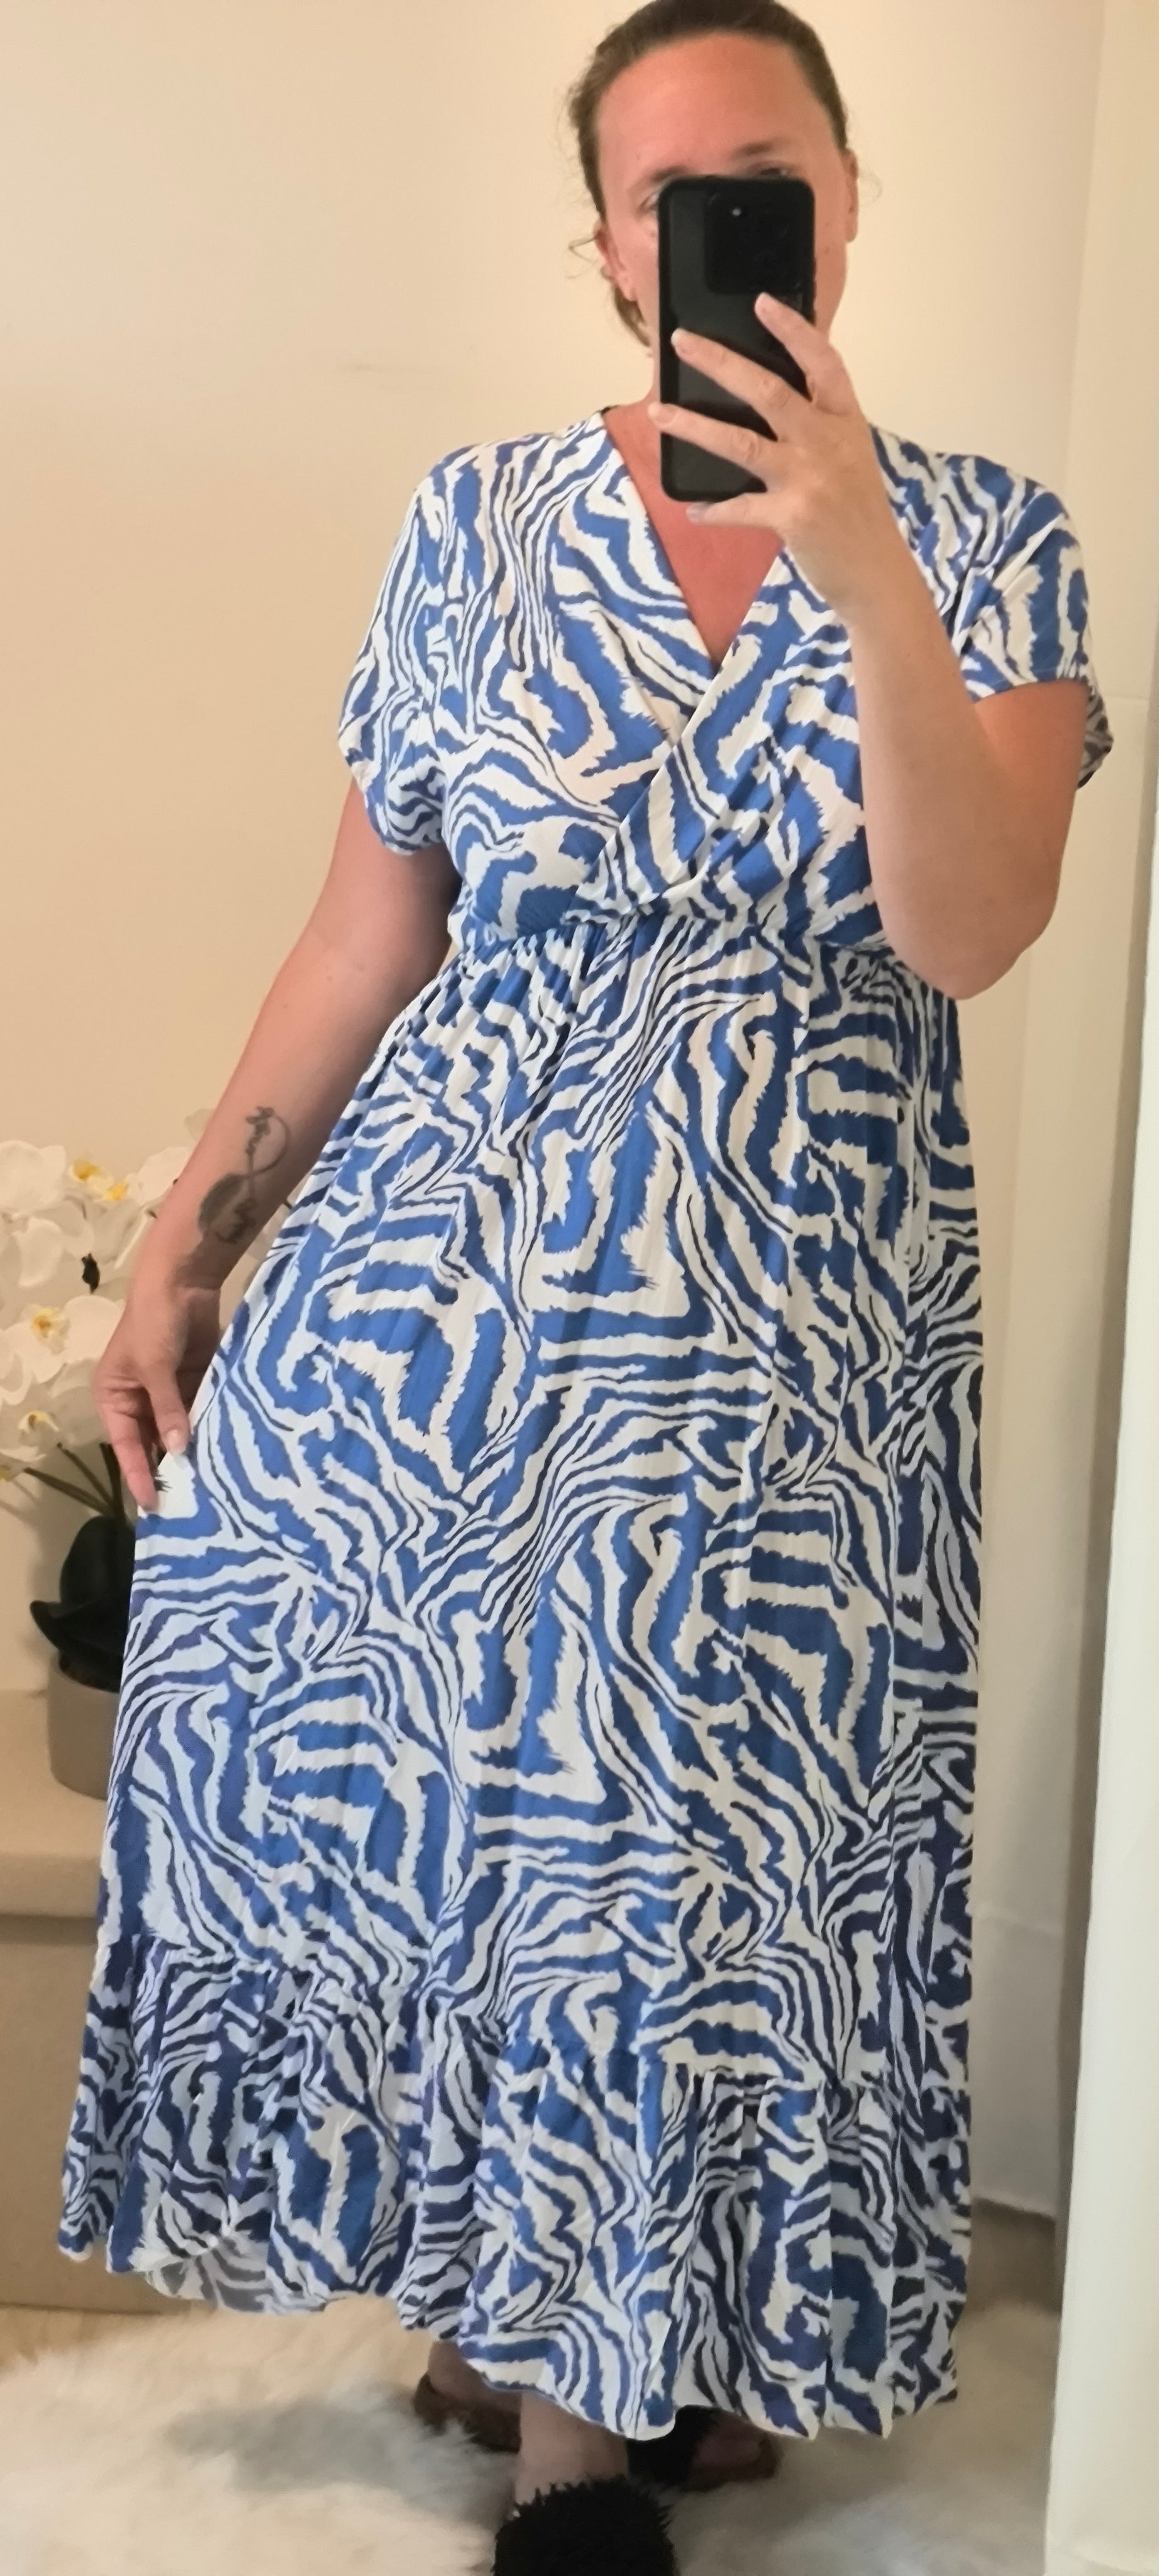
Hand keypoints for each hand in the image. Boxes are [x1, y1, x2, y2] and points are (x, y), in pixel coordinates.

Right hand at [93, 1271, 221, 1512]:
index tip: (153, 1506)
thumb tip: (180, 1450)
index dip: (139, 1475)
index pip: (126, 1445)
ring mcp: (169, 1390)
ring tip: (213, 1484)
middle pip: (154, 1441)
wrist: (182, 1279)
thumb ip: (168, 1409)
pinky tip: (226, 1450)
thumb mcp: (155, 1367)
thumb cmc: (154, 1322)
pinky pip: (200, 1411)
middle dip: (171, 1467)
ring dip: (194, 1449)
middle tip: (191, 1504)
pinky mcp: (195, 1381)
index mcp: (114, 1396)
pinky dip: (210, 1427)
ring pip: (180, 1429)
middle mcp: (139, 1398)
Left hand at [647, 295, 906, 625]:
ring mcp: (809, 479)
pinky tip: (693, 508)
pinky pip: (739, 508)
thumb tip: (765, 398)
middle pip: (768, 391)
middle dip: (721, 363)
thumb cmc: (858, 513)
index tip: (760, 303)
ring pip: (742, 443)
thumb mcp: (850, 456)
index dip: (793, 330)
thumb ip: (817, 426)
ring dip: (695, 427)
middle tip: (683, 342)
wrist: (876, 573)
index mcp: (844, 420)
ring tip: (659, 413)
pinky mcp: (791, 517)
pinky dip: (713, 509)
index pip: (821, 362)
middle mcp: (827, 442)